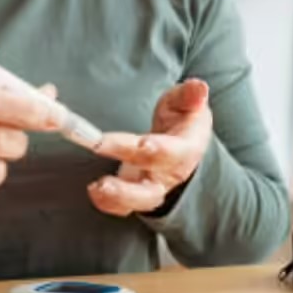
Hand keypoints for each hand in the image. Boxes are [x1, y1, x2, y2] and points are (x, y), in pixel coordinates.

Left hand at [89, 79, 212, 216]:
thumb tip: (199, 86)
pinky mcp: (135, 194)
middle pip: (152, 186)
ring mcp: (152, 187)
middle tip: (102, 157)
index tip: (142, 144)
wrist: (180, 141)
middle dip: (129, 180)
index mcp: (185, 149)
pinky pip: (122, 206)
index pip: (173, 153)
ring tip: (96, 186)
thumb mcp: (186, 103)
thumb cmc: (181, 119)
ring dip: (117, 197)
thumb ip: (189, 96)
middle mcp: (169, 174)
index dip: (159, 150)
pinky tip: (93, 190)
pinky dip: (107, 203)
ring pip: (138, 201)